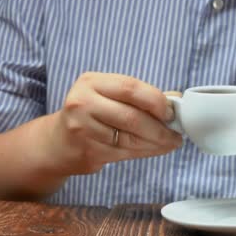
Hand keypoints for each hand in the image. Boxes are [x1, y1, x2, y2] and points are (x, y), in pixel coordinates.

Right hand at [45, 72, 182, 174]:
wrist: (58, 142)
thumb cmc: (93, 114)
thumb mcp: (110, 96)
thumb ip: (141, 96)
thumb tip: (177, 100)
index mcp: (92, 82)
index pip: (131, 87)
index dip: (156, 101)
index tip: (172, 113)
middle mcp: (83, 102)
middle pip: (133, 117)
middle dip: (161, 128)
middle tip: (177, 134)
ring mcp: (82, 129)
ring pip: (131, 139)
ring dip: (157, 143)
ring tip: (170, 143)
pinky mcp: (87, 152)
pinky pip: (125, 153)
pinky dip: (146, 152)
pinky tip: (156, 149)